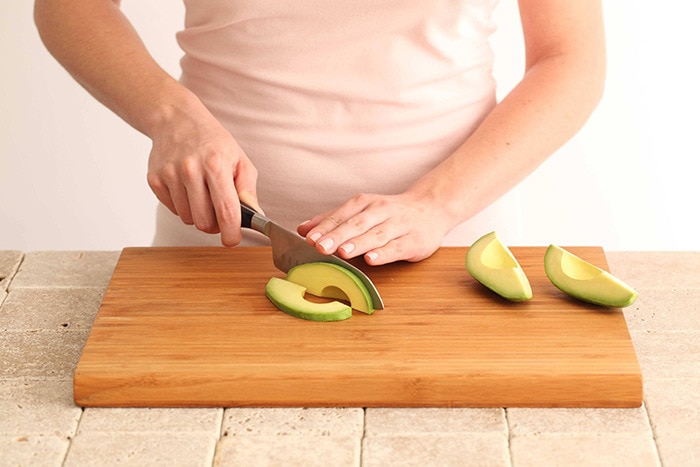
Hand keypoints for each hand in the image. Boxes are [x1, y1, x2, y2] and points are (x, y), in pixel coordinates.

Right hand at [146, 101, 259, 246]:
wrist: (176, 120)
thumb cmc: (213, 142)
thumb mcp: (240, 160)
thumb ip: (248, 190)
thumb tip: (255, 216)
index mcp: (216, 166)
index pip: (226, 211)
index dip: (230, 233)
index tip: (232, 240)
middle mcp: (191, 170)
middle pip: (204, 222)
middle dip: (214, 225)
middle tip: (219, 214)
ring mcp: (170, 175)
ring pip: (187, 219)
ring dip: (198, 214)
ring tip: (202, 195)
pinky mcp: (155, 180)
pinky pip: (173, 210)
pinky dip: (183, 206)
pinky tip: (187, 188)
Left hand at [297, 193, 450, 264]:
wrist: (432, 209)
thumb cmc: (390, 214)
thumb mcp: (361, 211)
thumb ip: (332, 220)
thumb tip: (303, 229)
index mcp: (366, 203)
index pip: (342, 214)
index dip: (325, 227)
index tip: (309, 238)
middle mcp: (382, 211)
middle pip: (357, 224)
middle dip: (338, 235)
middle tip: (320, 247)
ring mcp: (400, 226)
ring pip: (376, 235)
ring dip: (358, 244)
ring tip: (342, 253)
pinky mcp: (414, 241)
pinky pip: (397, 247)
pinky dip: (384, 253)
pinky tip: (371, 259)